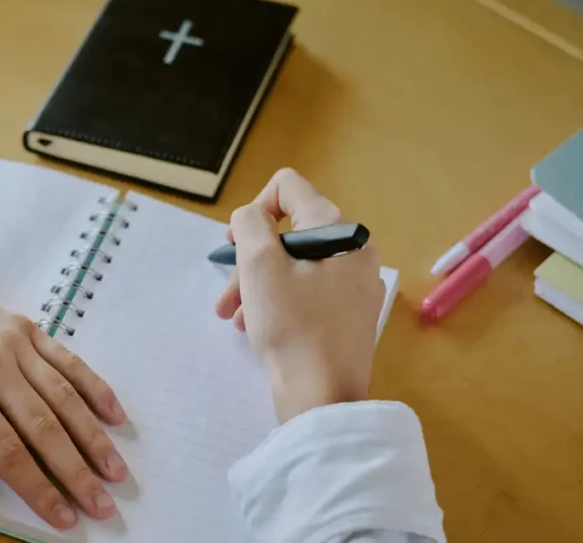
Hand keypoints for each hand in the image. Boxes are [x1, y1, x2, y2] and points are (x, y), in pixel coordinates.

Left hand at [0, 233, 127, 529]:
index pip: (8, 450)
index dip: (39, 488)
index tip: (64, 518)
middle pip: (44, 427)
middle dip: (76, 471)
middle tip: (103, 506)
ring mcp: (15, 342)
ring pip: (63, 396)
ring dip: (93, 437)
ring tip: (115, 472)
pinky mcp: (26, 327)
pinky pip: (67, 360)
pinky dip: (94, 388)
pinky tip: (115, 415)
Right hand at [215, 169, 384, 422]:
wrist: (323, 395)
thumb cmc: (291, 325)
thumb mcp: (259, 265)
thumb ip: (250, 224)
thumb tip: (250, 218)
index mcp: (339, 230)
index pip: (288, 188)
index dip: (254, 208)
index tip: (236, 245)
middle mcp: (355, 250)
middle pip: (288, 233)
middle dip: (249, 260)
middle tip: (226, 293)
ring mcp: (356, 284)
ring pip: (294, 266)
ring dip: (256, 285)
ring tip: (234, 317)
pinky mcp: (351, 314)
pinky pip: (307, 291)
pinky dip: (278, 301)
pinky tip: (256, 327)